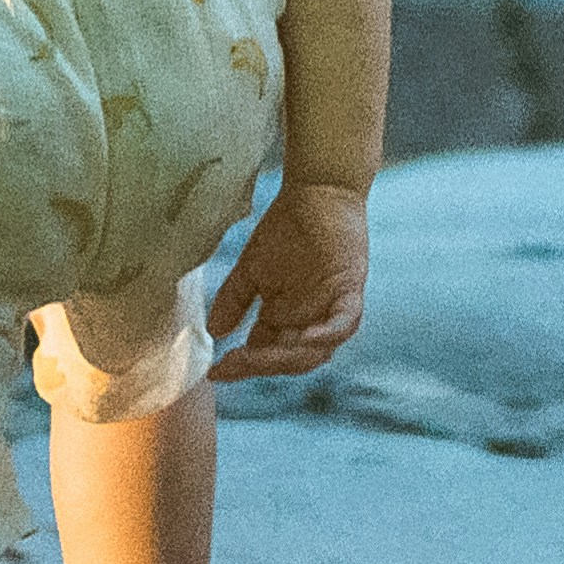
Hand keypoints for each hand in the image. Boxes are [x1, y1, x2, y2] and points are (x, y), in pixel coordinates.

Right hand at [205, 183, 369, 379]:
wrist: (317, 191)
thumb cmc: (287, 228)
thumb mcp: (252, 268)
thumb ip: (234, 300)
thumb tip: (213, 332)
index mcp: (286, 319)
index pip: (265, 354)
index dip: (242, 367)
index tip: (214, 373)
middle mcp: (310, 321)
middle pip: (290, 359)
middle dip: (261, 365)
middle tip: (234, 362)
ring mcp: (332, 308)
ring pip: (317, 350)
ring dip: (291, 357)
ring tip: (261, 356)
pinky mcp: (350, 290)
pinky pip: (343, 323)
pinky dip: (326, 335)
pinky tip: (305, 338)